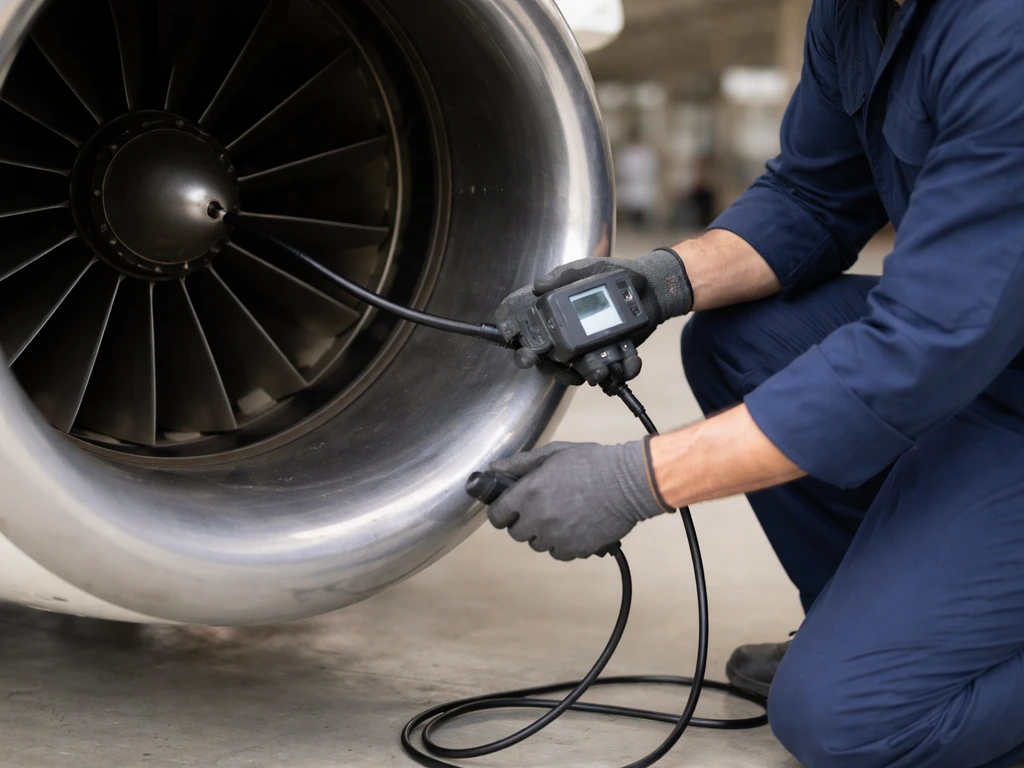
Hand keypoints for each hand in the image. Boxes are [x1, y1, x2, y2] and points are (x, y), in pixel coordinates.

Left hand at [484, 441, 674, 560]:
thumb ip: (520, 464)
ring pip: (537, 544)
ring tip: (561, 516)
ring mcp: (557, 537)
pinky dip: (563, 544)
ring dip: (543, 534)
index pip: (498, 515)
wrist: (628, 482)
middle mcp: (538, 518)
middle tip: (539, 509)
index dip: (501, 512)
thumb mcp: (553, 453)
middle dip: (523, 522)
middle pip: (516, 533)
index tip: (509, 509)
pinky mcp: (575, 549)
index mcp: (528, 492)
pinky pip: (559, 553)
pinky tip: (573, 528)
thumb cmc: (591, 463)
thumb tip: (494, 469)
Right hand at [498, 249, 692, 382]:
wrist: (650, 286)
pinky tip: (629, 363)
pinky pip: (616, 371)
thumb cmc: (611, 274)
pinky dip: (624, 370)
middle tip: (543, 362)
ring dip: (587, 374)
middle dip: (544, 366)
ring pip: (580, 371)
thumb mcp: (586, 269)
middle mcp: (568, 336)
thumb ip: (563, 276)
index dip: (515, 338)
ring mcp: (589, 349)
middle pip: (547, 359)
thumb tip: (538, 286)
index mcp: (555, 316)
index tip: (515, 342)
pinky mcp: (614, 356)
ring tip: (599, 371)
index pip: (527, 330)